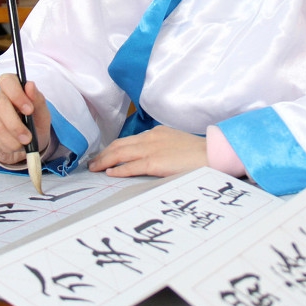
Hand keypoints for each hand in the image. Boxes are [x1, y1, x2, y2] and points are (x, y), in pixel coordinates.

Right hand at [0, 74, 51, 165]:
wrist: (28, 145)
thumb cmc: (36, 124)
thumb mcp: (43, 114)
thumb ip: (38, 100)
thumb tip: (30, 85)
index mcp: (15, 89)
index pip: (7, 81)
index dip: (16, 94)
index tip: (29, 110)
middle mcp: (0, 98)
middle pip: (0, 105)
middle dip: (15, 125)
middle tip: (28, 138)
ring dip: (13, 140)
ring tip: (24, 144)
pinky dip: (8, 145)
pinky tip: (14, 146)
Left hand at [88, 126, 206, 177]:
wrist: (213, 153)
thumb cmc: (198, 153)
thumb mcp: (176, 144)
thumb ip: (162, 147)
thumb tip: (151, 157)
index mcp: (156, 133)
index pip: (128, 140)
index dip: (113, 148)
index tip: (105, 155)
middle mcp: (151, 138)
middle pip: (119, 145)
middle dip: (104, 154)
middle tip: (92, 163)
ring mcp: (152, 150)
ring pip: (120, 153)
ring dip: (105, 161)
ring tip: (94, 168)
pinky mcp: (154, 162)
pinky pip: (131, 166)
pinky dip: (118, 169)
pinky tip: (109, 173)